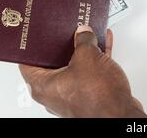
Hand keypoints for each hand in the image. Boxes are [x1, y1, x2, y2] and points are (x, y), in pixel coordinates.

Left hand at [19, 26, 146, 117]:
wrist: (118, 114)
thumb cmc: (98, 97)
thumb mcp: (88, 56)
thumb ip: (84, 40)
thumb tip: (83, 34)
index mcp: (43, 85)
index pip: (27, 62)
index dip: (33, 46)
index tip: (38, 36)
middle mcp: (53, 94)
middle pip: (53, 63)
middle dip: (63, 46)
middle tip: (66, 34)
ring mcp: (71, 97)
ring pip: (74, 69)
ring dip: (82, 52)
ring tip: (89, 38)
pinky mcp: (88, 98)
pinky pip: (89, 74)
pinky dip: (95, 61)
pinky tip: (103, 48)